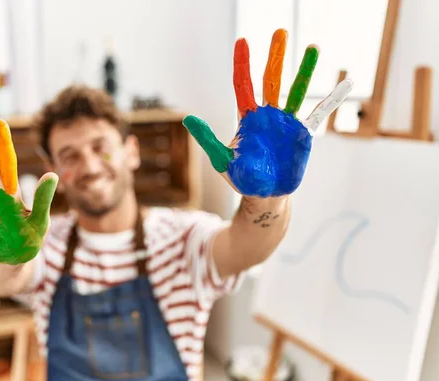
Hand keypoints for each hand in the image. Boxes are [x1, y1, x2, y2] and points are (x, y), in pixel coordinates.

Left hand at [183, 29, 352, 196]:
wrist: (264, 194)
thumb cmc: (241, 177)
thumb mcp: (221, 158)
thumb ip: (207, 138)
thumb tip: (188, 119)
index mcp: (248, 117)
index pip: (243, 84)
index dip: (242, 63)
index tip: (242, 41)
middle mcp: (268, 114)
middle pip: (272, 80)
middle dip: (275, 56)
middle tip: (279, 31)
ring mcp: (287, 122)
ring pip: (297, 90)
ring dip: (305, 70)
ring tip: (313, 47)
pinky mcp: (302, 134)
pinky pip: (319, 113)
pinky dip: (332, 99)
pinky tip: (346, 83)